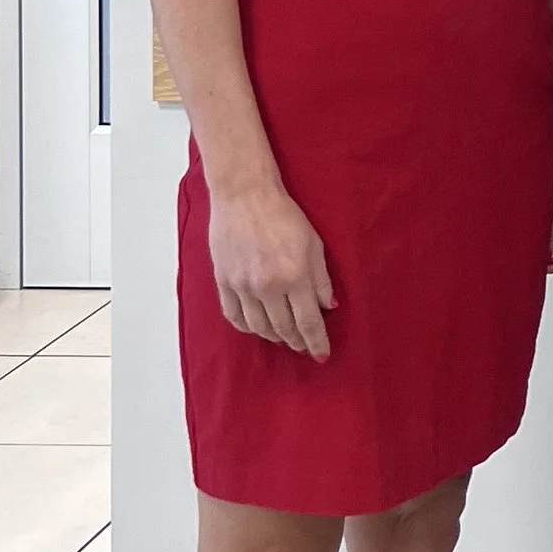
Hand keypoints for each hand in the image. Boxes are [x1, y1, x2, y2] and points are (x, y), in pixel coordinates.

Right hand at [209, 178, 335, 359]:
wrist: (245, 196)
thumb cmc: (283, 215)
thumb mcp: (314, 244)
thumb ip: (321, 279)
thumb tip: (328, 307)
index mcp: (294, 276)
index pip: (308, 322)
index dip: (316, 341)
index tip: (322, 354)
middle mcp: (267, 287)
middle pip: (284, 329)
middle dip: (297, 342)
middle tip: (305, 348)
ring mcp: (242, 286)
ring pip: (259, 327)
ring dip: (274, 337)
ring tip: (285, 339)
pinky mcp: (224, 282)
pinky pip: (234, 316)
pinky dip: (247, 327)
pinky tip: (257, 328)